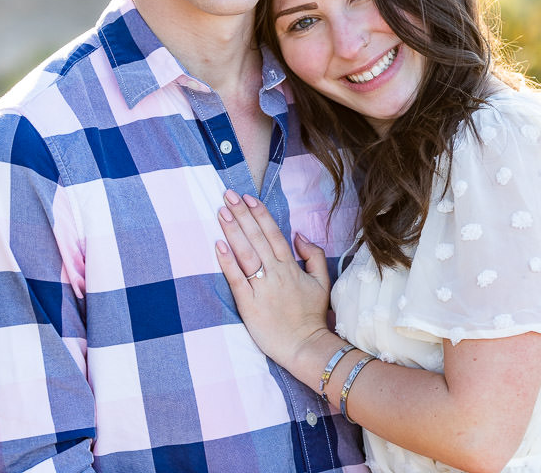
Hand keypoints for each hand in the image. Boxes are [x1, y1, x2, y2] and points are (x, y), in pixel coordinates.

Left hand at [213, 190, 332, 369]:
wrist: (305, 346)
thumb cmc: (312, 315)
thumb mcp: (322, 281)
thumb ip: (314, 255)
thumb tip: (298, 235)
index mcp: (291, 266)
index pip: (273, 233)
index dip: (259, 214)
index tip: (248, 197)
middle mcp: (276, 273)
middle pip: (256, 238)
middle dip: (242, 214)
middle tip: (228, 195)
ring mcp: (261, 288)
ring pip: (246, 253)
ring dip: (233, 230)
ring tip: (222, 211)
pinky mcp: (248, 304)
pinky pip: (236, 279)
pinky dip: (227, 261)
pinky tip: (218, 245)